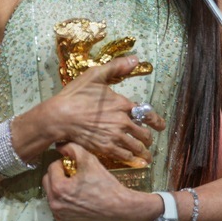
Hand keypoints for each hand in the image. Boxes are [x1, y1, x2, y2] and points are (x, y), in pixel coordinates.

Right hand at [43, 56, 164, 166]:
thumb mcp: (96, 75)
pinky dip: (132, 159)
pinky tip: (135, 161)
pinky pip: (124, 156)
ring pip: (136, 147)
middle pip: (144, 134)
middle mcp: (122, 122)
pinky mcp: (105, 148)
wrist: (60, 116)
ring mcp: (114, 136)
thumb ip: (117, 67)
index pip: (147, 114)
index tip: (161, 126)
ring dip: (143, 152)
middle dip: (149, 139)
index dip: (157, 121)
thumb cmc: (76, 95)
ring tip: (146, 156)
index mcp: (122, 104)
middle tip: (149, 142)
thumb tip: (136, 59)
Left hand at [43, 143, 159, 220]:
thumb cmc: (105, 185)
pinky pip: (58, 204)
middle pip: (48, 181)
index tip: (76, 165)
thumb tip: (60, 146)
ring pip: (52, 193)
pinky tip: (78, 195)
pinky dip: (64, 198)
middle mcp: (55, 204)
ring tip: (77, 184)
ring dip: (60, 186)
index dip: (64, 163)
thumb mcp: (89, 161)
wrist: (119, 208)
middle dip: (59, 174)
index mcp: (58, 189)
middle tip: (74, 173)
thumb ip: (73, 149)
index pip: (52, 167)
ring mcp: (59, 214)